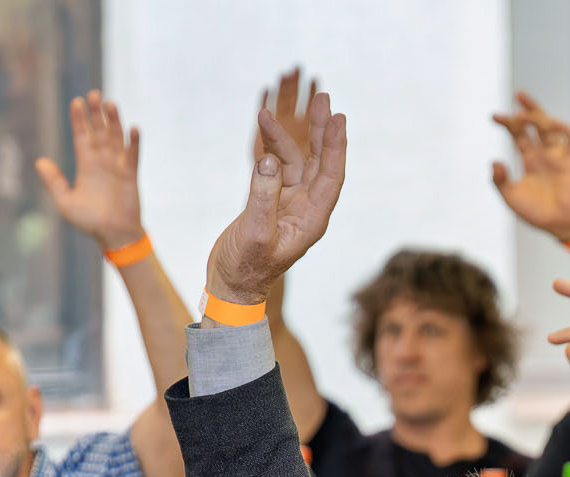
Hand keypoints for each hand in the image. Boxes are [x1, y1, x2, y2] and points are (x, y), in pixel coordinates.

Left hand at [36, 90, 143, 249]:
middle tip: (93, 94)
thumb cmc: (89, 221)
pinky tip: (133, 129)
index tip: (76, 102)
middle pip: (98, 130)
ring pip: (116, 137)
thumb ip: (53, 181)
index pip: (81, 135)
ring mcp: (117, 166)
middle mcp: (102, 161)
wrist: (113, 236)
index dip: (79, 119)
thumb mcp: (65, 202)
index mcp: (86, 164)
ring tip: (110, 104)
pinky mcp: (131, 175)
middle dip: (95, 113)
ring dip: (114, 121)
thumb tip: (38, 161)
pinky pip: (132, 155)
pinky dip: (133, 142)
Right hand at [204, 82, 346, 306]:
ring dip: (287, 136)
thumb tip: (269, 161)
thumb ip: (263, 197)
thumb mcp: (255, 234)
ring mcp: (290, 203)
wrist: (230, 285)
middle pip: (321, 162)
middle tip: (323, 98)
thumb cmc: (245, 267)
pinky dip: (271, 148)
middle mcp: (307, 208)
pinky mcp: (272, 200)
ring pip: (296, 161)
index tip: (338, 118)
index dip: (336, 147)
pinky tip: (263, 126)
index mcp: (312, 219)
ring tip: (268, 112)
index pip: (331, 177)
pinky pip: (277, 167)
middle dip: (322, 131)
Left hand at [490, 92, 569, 239]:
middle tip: (517, 95)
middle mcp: (543, 154)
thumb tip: (493, 161)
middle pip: (536, 123)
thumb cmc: (537, 213)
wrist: (560, 226)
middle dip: (527, 108)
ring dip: (541, 116)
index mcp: (529, 160)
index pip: (517, 134)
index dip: (507, 123)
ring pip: (551, 127)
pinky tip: (552, 125)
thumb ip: (500, 181)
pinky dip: (564, 129)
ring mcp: (558, 156)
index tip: (494, 116)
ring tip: (526, 115)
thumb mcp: (512, 198)